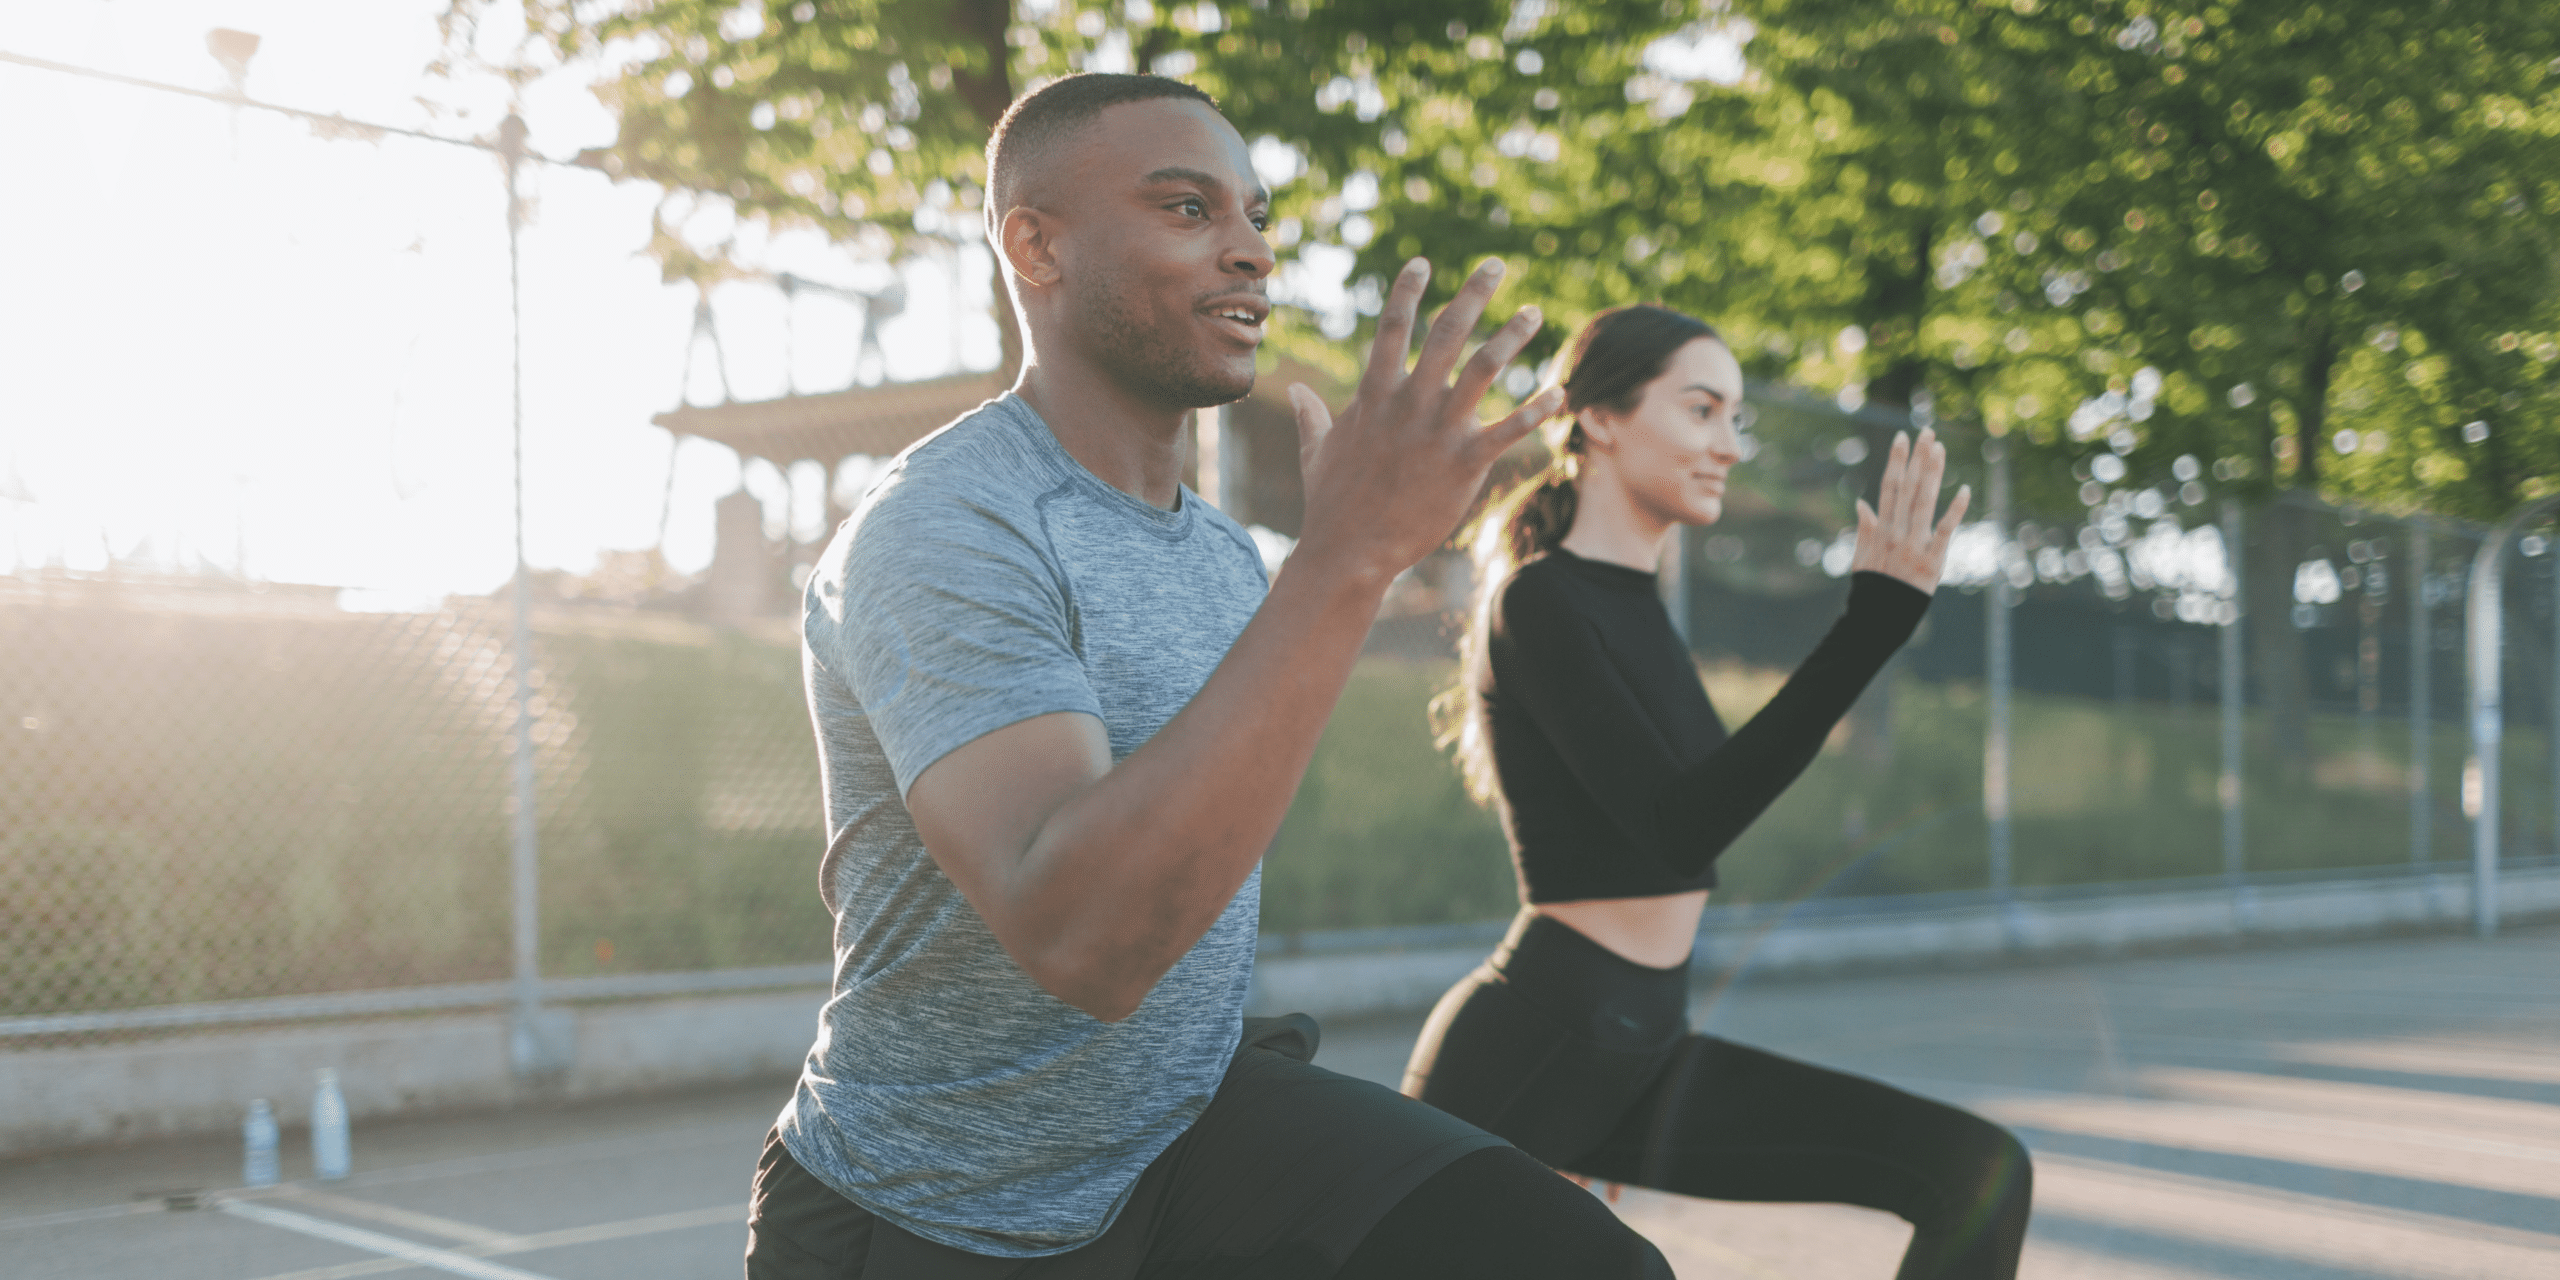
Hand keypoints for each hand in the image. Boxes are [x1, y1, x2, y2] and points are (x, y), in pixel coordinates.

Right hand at [1285, 257, 1562, 584]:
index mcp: (1375, 395)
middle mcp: (1409, 403)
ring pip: (1483, 368)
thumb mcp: (1316, 451)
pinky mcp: (1465, 463)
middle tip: (1496, 264)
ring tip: (1534, 312)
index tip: (1423, 262)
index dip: (1407, 291)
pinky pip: (1508, 429)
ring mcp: (1439, 431)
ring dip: (1511, 336)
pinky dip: (1536, 411)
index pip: (1392, 327)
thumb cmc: (1331, 503)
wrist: (1350, 551)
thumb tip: (1298, 391)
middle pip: (1446, 332)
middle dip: (1473, 293)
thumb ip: (1312, 415)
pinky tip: (1560, 393)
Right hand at [1850, 427, 1970, 593]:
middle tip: (1927, 432)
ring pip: (1924, 502)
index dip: (1896, 461)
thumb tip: (1862, 502)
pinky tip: (1964, 490)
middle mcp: (1897, 532)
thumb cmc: (1873, 590)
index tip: (1902, 438)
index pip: (1889, 487)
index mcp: (1881, 530)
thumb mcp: (1861, 558)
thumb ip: (1865, 529)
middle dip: (1917, 458)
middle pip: (1908, 488)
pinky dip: (1954, 511)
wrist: (1880, 621)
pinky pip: (1945, 532)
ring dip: (1932, 473)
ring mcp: (1914, 546)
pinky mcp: (1932, 561)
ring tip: (1939, 448)